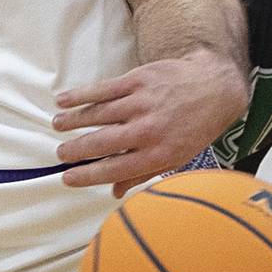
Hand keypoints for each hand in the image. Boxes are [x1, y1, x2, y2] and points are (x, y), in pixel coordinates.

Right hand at [54, 53, 247, 197]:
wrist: (214, 87)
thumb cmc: (196, 127)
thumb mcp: (178, 158)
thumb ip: (144, 174)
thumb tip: (114, 192)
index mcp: (158, 154)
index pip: (114, 169)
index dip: (87, 175)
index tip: (67, 178)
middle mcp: (147, 129)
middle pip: (101, 142)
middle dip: (75, 150)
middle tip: (60, 154)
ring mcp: (141, 102)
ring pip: (97, 114)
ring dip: (72, 120)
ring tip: (57, 126)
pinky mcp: (137, 79)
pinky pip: (102, 89)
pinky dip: (80, 95)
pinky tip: (63, 99)